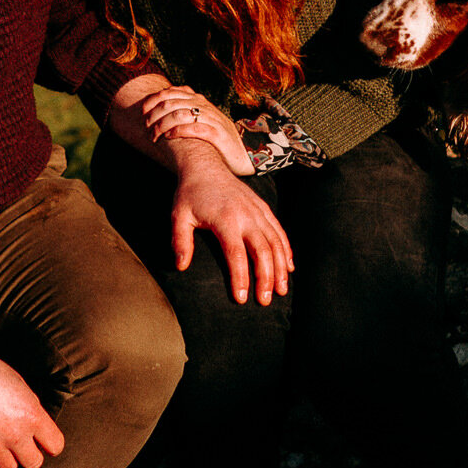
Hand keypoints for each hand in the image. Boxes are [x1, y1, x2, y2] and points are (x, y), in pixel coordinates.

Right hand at [0, 345, 65, 467]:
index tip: (44, 441)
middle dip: (29, 454)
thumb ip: (30, 409)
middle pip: (34, 463)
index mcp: (31, 415)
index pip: (55, 445)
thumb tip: (36, 427)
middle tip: (21, 444)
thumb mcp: (19, 385)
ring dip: (6, 457)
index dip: (50, 443)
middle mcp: (15, 434)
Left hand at [142, 86, 253, 175]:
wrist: (244, 155)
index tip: (143, 111)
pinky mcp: (218, 134)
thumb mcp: (201, 121)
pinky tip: (169, 136)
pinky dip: (178, 131)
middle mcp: (205, 106)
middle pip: (172, 103)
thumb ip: (185, 113)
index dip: (154, 99)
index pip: (171, 92)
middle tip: (147, 127)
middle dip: (155, 114)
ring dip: (163, 124)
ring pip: (180, 114)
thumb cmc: (217, 140)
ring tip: (155, 135)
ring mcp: (212, 119)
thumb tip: (160, 111)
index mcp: (198, 100)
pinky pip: (194, 128)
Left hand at [169, 149, 293, 305]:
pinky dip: (286, 250)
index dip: (240, 278)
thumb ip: (180, 241)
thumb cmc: (190, 195)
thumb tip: (181, 266)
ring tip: (281, 290)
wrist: (206, 167)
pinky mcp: (264, 208)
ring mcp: (258, 211)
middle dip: (266, 278)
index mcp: (226, 219)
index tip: (241, 299)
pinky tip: (288, 268)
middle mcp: (246, 215)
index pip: (236, 254)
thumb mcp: (179, 216)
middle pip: (262, 251)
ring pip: (275, 243)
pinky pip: (279, 231)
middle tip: (265, 301)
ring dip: (280, 268)